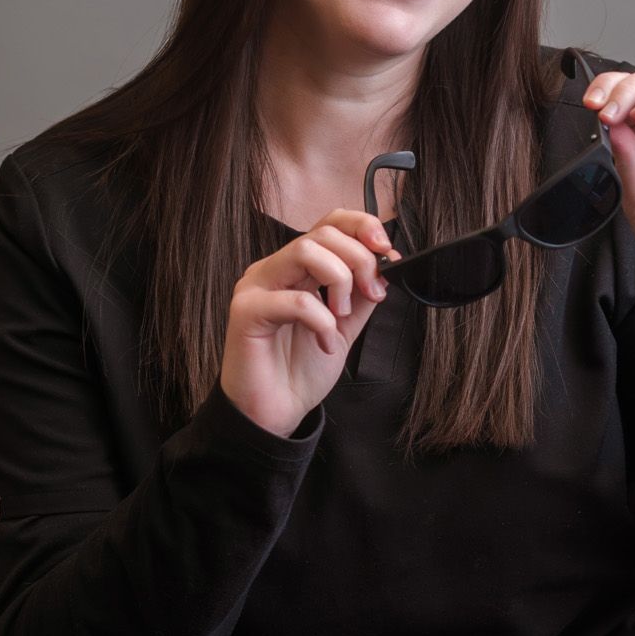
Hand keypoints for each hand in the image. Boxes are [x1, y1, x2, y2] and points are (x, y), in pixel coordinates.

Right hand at [220, 210, 402, 436]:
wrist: (275, 412)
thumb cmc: (300, 370)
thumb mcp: (344, 326)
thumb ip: (360, 295)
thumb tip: (385, 265)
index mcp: (296, 268)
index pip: (329, 223)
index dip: (362, 227)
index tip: (388, 253)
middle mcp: (274, 269)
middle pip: (322, 233)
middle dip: (360, 259)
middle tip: (373, 293)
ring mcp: (256, 286)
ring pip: (305, 250)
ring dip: (340, 280)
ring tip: (342, 317)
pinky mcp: (246, 311)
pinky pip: (295, 299)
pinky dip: (322, 321)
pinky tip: (325, 344)